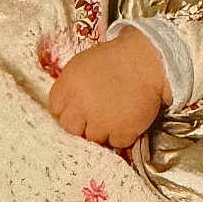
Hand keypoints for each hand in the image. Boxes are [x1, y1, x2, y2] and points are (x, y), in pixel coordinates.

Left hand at [48, 28, 165, 149]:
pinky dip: (122, 134)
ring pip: (94, 139)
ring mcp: (101, 122)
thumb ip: (68, 89)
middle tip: (95, 114)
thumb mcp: (80, 66)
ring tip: (114, 112)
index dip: (68, 109)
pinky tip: (126, 117)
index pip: (56, 111)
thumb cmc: (112, 59)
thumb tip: (63, 108)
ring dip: (103, 130)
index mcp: (67, 87)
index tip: (78, 107)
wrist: (146, 59)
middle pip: (71, 129)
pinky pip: (117, 143)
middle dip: (81, 124)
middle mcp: (80, 107)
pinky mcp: (122, 131)